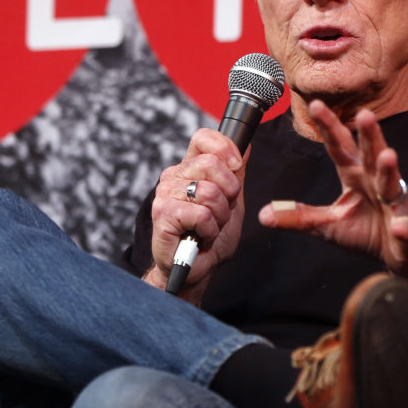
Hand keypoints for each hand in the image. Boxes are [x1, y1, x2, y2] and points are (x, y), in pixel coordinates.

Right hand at [145, 128, 245, 300]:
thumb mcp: (232, 201)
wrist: (198, 269)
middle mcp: (174, 176)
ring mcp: (165, 194)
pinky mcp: (162, 214)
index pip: (203, 138)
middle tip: (220, 213)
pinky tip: (201, 237)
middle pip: (211, 164)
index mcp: (190, 168)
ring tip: (209, 228)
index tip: (236, 167)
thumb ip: (236, 173)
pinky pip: (201, 214)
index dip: (224, 148)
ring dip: (219, 217)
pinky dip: (209, 231)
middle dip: (229, 194)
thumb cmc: (211, 236)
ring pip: (209, 192)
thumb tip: (245, 145)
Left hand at [257, 100, 407, 285]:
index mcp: (355, 176)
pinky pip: (406, 227)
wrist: (402, 253)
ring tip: (388, 156)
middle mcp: (376, 182)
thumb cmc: (367, 231)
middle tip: (365, 113)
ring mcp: (396, 202)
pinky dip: (404, 227)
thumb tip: (263, 214)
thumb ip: (299, 216)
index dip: (329, 127)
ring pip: (392, 182)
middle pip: (371, 154)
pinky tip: (401, 227)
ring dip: (390, 170)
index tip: (315, 105)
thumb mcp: (328, 224)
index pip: (340, 147)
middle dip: (369, 135)